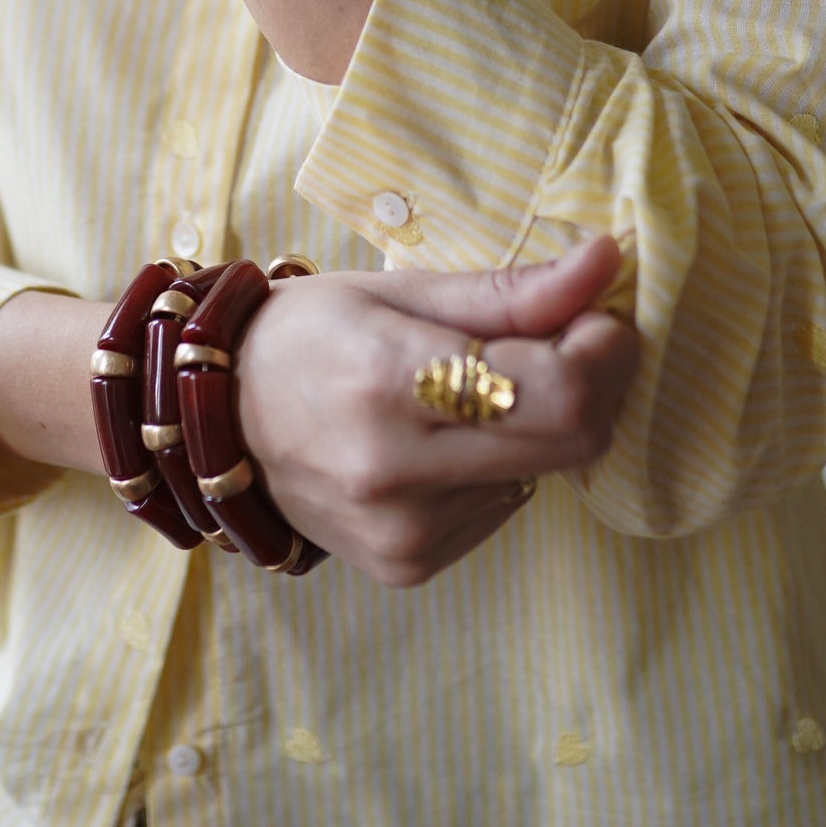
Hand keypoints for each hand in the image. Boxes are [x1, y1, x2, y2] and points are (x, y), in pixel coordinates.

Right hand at [235, 234, 638, 586]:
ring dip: (536, 424)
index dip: (603, 350)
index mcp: (387, 380)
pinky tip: (441, 440)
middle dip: (591, 383)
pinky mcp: (408, 564)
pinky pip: (504, 506)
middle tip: (567, 341)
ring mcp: (403, 530)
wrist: (219, 420)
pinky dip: (498, 465)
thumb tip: (606, 262)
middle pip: (572, 440)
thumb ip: (509, 292)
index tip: (599, 316)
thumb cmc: (306, 335)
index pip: (556, 388)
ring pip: (543, 472)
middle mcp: (395, 470)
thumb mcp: (397, 289)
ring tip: (470, 391)